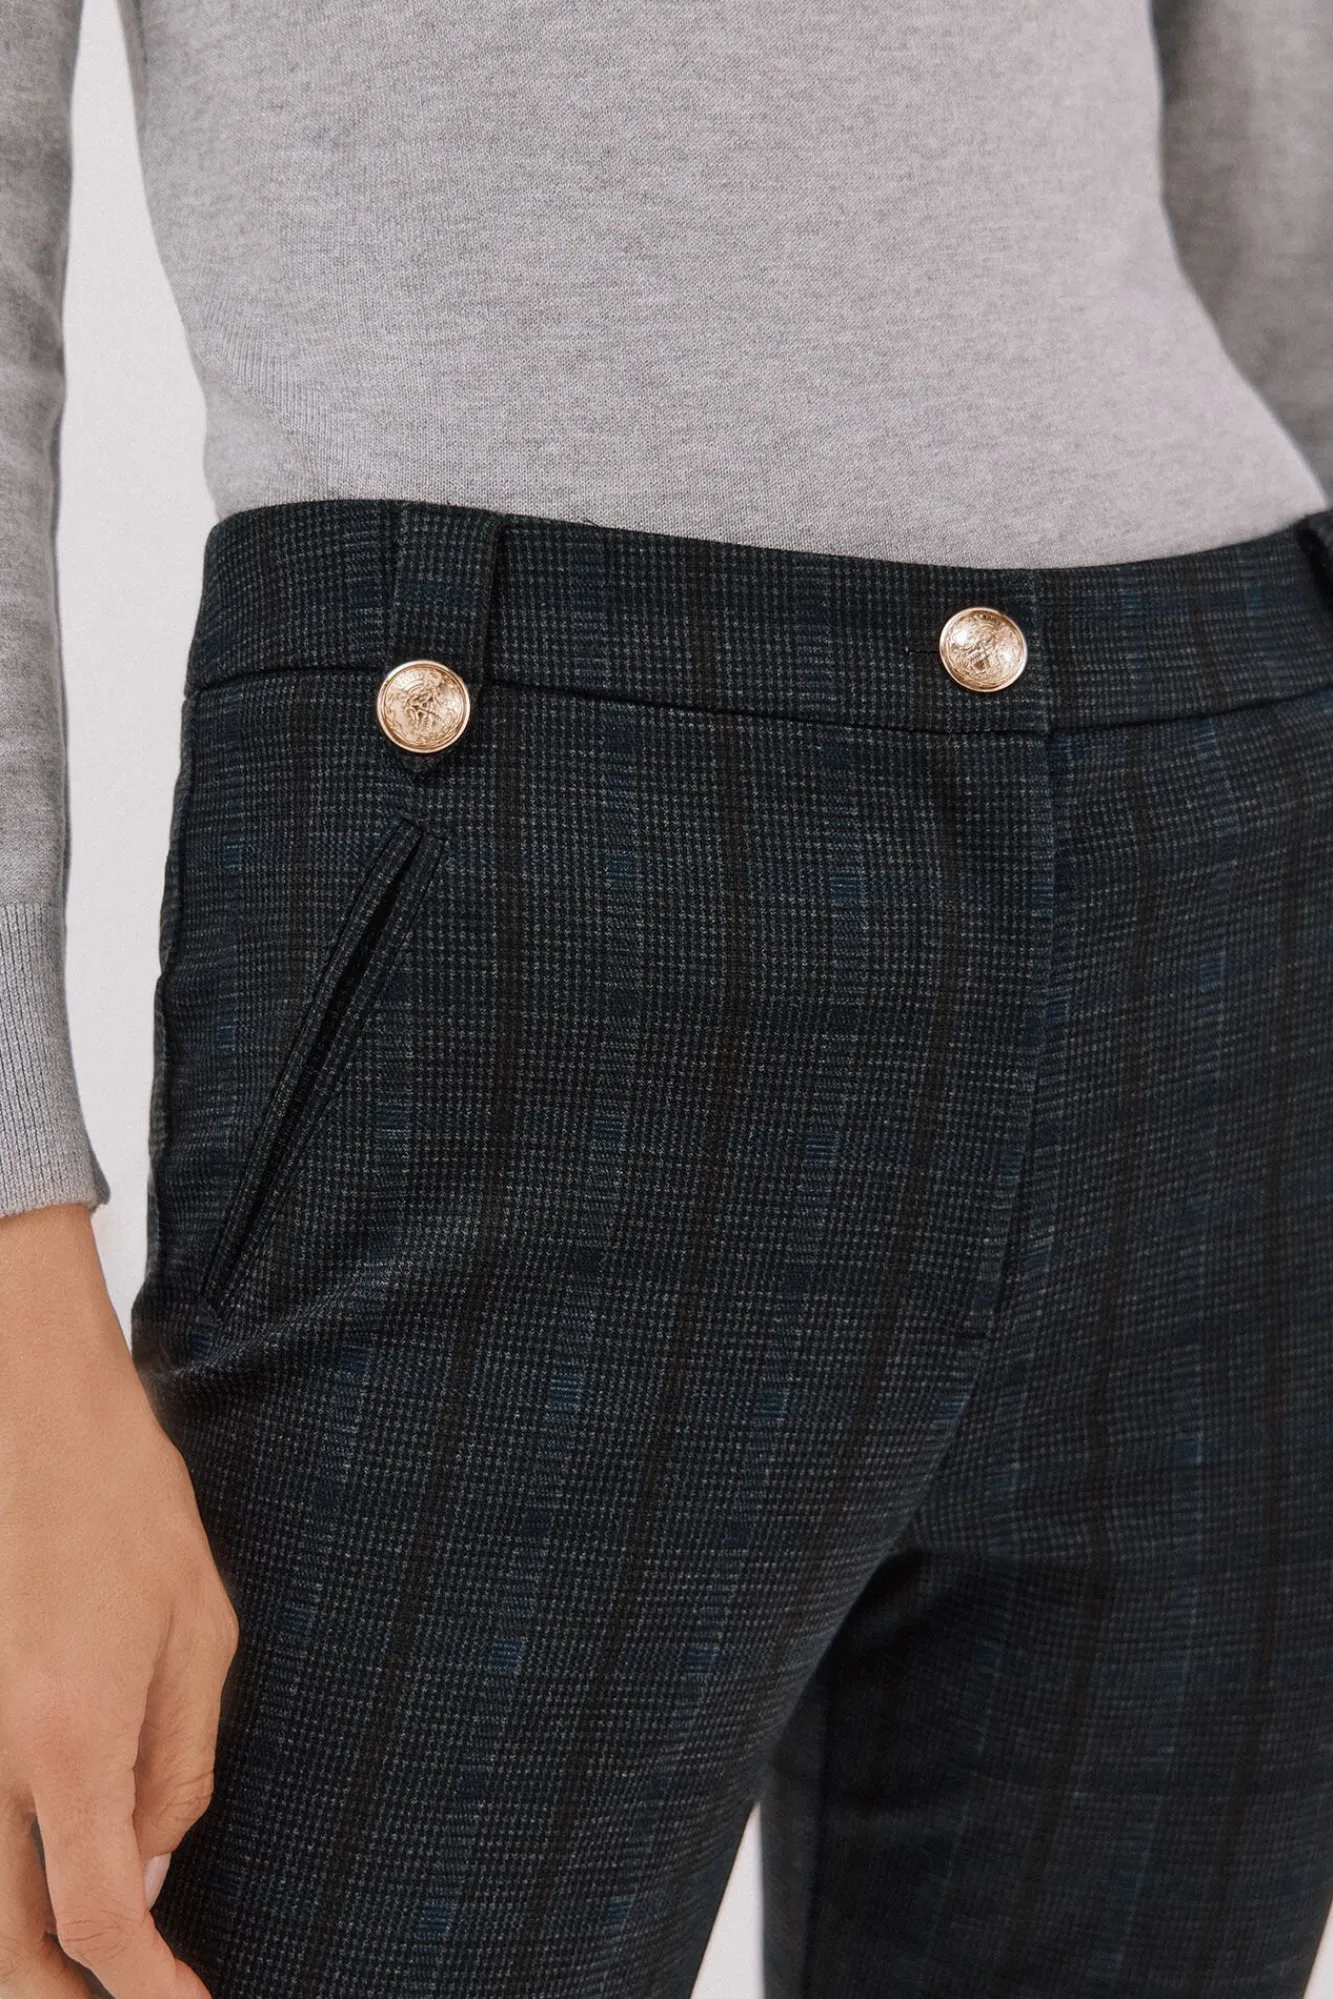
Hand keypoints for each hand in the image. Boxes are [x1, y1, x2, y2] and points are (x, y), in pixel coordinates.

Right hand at [0, 1205, 235, 1995]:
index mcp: (68, 1736)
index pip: (100, 1918)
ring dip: (22, 1954)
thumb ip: (175, 1766)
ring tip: (91, 1961)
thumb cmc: (129, 1511)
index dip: (144, 1994)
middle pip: (4, 1948)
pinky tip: (44, 1874)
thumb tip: (153, 1871)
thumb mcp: (197, 1637)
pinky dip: (1, 1879)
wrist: (32, 1417)